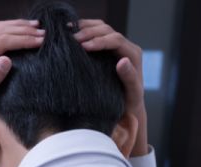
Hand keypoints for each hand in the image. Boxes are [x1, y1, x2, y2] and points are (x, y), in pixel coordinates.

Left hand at [0, 19, 44, 166]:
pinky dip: (10, 29)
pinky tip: (22, 30)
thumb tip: (7, 59)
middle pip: (1, 31)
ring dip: (18, 26)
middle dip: (24, 30)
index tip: (41, 41)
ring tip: (37, 27)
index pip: (2, 41)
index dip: (23, 39)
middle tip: (45, 33)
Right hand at [74, 20, 148, 156]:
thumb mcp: (131, 92)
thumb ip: (129, 77)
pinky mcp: (106, 48)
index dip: (99, 40)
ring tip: (68, 33)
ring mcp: (115, 45)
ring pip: (101, 27)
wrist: (125, 106)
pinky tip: (70, 32)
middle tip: (72, 39)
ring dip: (85, 27)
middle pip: (107, 30)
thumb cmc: (127, 102)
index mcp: (132, 54)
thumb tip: (122, 61)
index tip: (83, 46)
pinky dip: (83, 29)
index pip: (116, 40)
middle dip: (89, 32)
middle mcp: (125, 46)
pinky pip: (95, 32)